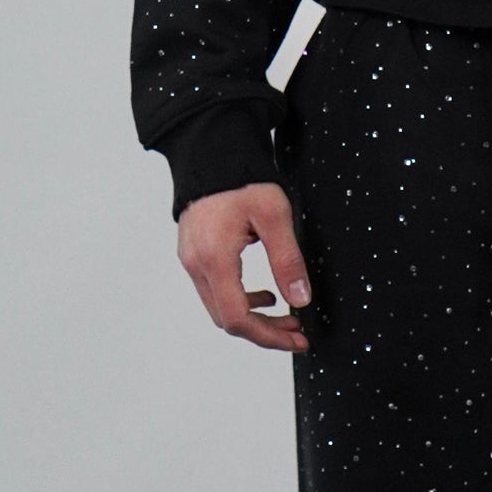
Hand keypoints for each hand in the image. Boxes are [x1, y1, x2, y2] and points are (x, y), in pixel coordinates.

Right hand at [177, 181, 312, 351]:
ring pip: (219, 308)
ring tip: (287, 314)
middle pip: (227, 319)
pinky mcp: (193, 254)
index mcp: (214, 258)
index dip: (269, 336)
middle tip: (297, 332)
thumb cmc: (243, 179)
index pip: (237, 317)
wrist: (213, 152)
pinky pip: (214, 291)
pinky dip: (240, 300)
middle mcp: (195, 264)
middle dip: (264, 331)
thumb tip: (301, 299)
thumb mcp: (275, 216)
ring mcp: (190, 260)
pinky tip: (265, 292)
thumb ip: (287, 260)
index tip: (297, 339)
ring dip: (253, 317)